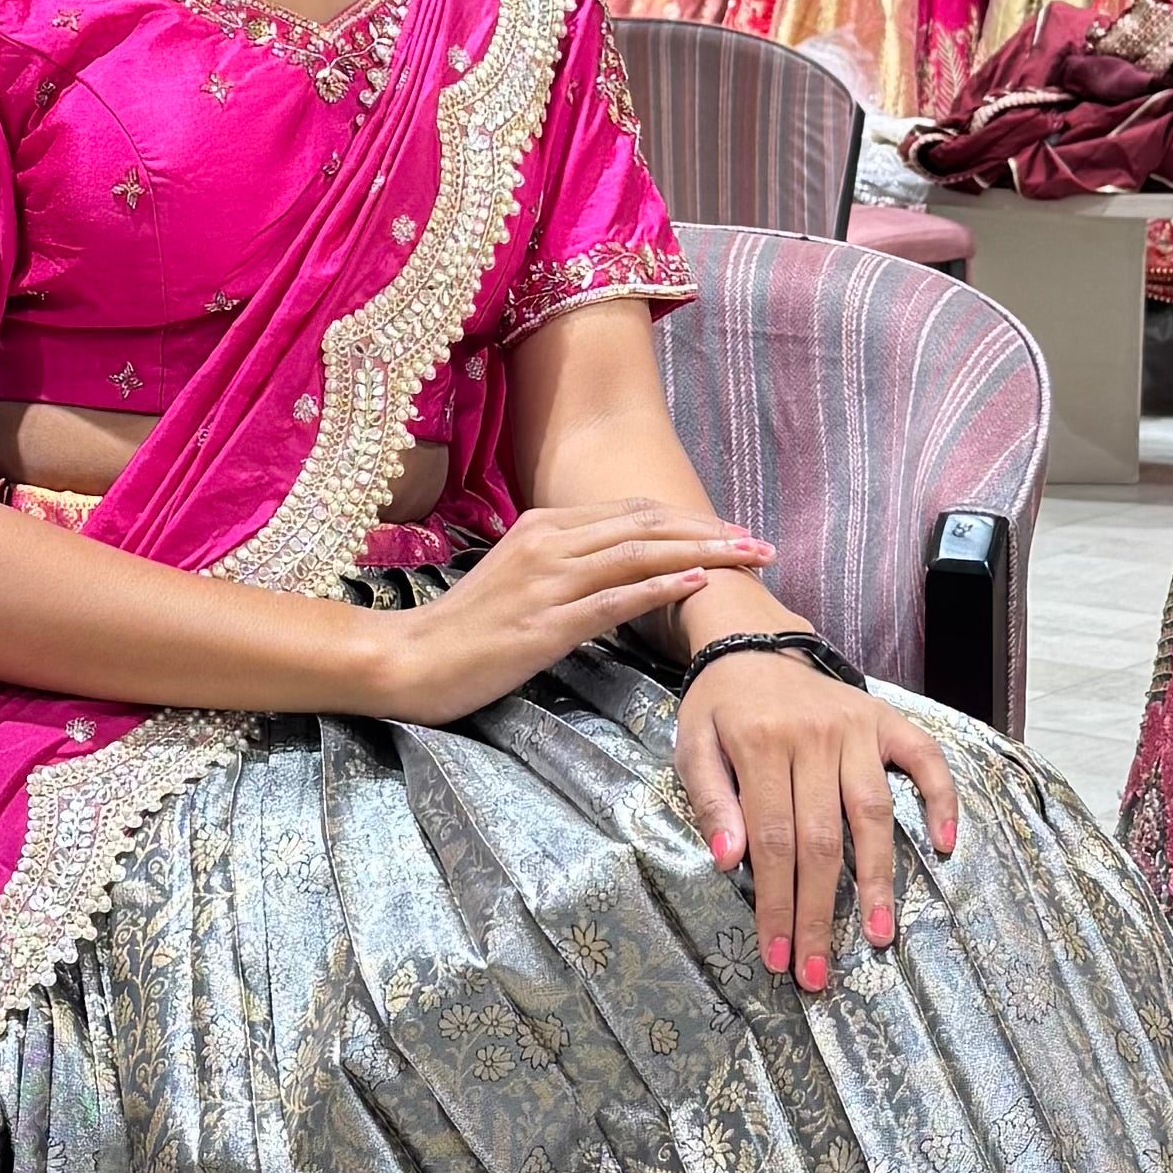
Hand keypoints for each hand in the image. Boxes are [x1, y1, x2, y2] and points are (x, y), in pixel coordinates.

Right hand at [367, 504, 769, 723]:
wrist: (410, 659)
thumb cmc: (465, 630)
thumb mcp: (517, 580)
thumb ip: (565, 566)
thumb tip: (619, 570)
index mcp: (543, 526)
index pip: (632, 512)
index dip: (689, 520)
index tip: (734, 532)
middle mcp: (548, 542)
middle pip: (647, 525)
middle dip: (712, 531)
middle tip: (762, 544)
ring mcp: (546, 581)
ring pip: (640, 554)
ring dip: (704, 554)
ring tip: (750, 558)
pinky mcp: (545, 624)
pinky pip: (613, 599)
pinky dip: (660, 588)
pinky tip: (697, 583)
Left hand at [674, 651, 957, 989]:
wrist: (752, 643)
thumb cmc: (719, 707)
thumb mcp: (692, 745)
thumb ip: (709, 800)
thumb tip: (729, 860)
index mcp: (760, 743)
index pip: (773, 841)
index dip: (776, 903)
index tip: (777, 956)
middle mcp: (815, 737)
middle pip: (822, 841)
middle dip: (820, 914)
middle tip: (818, 971)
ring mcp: (857, 728)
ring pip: (873, 814)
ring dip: (877, 880)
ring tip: (877, 935)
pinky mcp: (887, 720)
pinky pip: (925, 760)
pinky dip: (941, 800)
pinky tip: (945, 845)